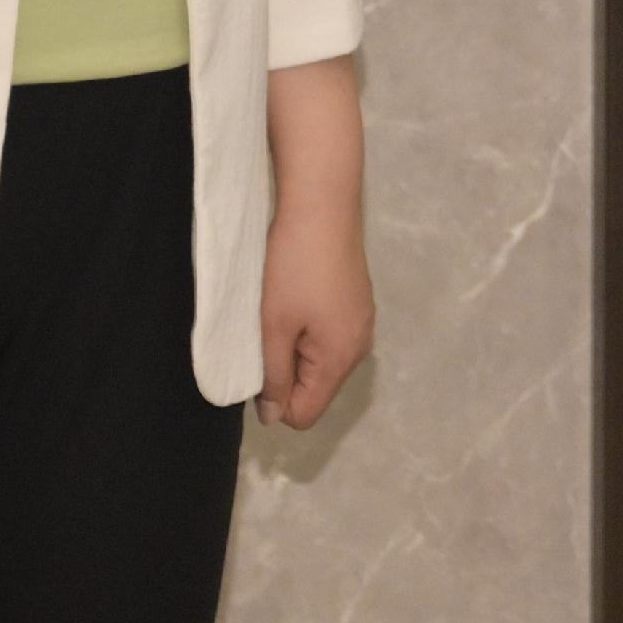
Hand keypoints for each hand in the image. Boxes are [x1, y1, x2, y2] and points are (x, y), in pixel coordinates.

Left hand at [256, 54, 370, 429]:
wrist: (323, 205)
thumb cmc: (293, 267)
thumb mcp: (274, 327)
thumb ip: (273, 377)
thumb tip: (274, 417)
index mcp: (341, 359)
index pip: (305, 414)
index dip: (274, 400)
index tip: (259, 361)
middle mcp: (361, 346)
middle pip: (315, 388)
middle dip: (286, 373)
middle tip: (267, 332)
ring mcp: (363, 323)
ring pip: (321, 362)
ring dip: (296, 349)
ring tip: (281, 312)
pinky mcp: (358, 302)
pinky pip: (330, 338)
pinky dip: (309, 329)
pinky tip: (299, 297)